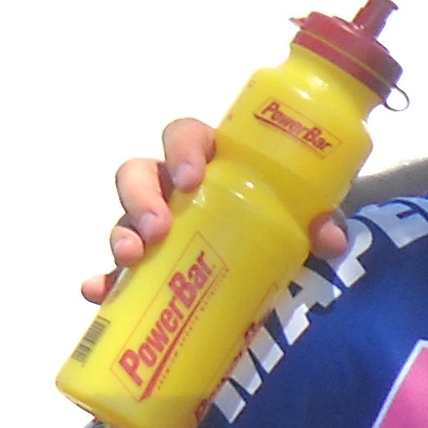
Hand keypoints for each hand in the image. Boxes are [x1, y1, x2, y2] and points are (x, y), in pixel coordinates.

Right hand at [93, 117, 349, 304]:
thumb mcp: (306, 217)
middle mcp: (174, 190)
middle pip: (139, 174)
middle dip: (141, 197)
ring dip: (121, 234)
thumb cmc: (286, 221)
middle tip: (158, 227)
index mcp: (212, 164)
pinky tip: (97, 292)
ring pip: (124, 219)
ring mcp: (155, 226)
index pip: (185, 136)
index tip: (191, 177)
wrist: (281, 265)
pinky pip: (116, 270)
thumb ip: (319, 221)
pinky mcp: (147, 265)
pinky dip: (104, 281)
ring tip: (132, 258)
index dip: (181, 148)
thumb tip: (330, 239)